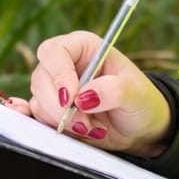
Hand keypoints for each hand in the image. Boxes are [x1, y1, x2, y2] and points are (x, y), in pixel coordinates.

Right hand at [27, 31, 172, 155]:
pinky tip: (72, 131)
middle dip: (60, 107)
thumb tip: (84, 98)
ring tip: (91, 127)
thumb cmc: (140, 101)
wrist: (139, 129)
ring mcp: (56, 88)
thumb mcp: (136, 93)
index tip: (72, 98)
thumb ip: (114, 91)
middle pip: (41, 78)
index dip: (58, 74)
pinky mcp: (52, 111)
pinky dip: (51, 127)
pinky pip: (38, 118)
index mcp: (84, 48)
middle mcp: (65, 65)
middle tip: (85, 123)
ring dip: (62, 121)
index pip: (54, 51)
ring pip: (39, 102)